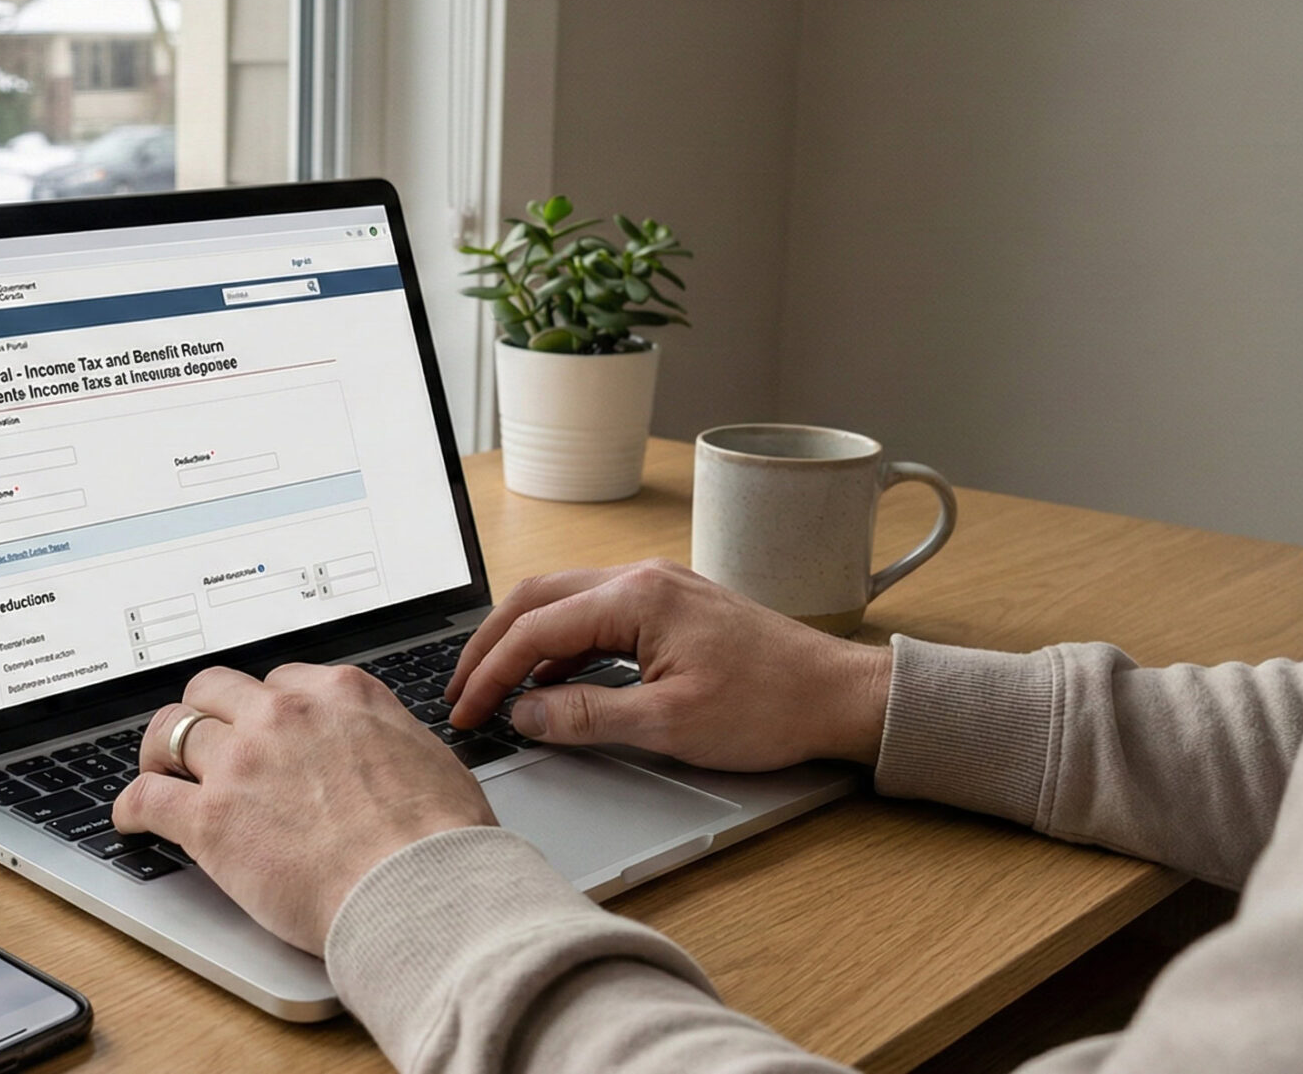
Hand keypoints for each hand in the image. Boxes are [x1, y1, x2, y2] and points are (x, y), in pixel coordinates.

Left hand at [112, 664, 496, 954]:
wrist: (422, 889)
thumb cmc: (440, 840)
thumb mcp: (427, 758)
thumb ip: (387, 740)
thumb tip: (382, 752)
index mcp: (340, 695)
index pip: (280, 682)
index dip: (264, 708)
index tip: (257, 726)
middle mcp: (284, 715)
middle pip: (216, 690)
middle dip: (205, 712)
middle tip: (200, 739)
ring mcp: (242, 762)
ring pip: (173, 730)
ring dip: (161, 751)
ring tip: (158, 771)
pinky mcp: (210, 818)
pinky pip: (147, 796)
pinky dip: (132, 805)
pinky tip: (132, 816)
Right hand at [445, 559, 893, 770]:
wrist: (840, 696)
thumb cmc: (771, 707)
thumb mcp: (669, 724)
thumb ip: (586, 716)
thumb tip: (525, 713)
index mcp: (636, 598)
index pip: (535, 630)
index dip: (489, 674)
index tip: (467, 712)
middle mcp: (641, 578)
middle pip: (536, 600)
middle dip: (489, 646)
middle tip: (462, 692)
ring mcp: (657, 587)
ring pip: (562, 602)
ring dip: (522, 642)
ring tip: (496, 688)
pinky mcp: (670, 606)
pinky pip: (594, 615)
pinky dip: (560, 645)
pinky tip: (553, 682)